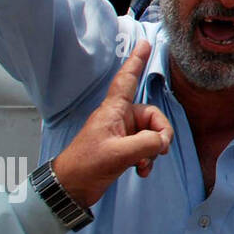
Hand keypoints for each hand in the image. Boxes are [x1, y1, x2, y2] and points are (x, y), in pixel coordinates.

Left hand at [51, 40, 173, 206]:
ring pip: (150, 134)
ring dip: (152, 150)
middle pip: (151, 116)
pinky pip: (144, 147)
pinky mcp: (122, 149)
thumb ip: (146, 144)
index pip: (126, 80)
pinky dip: (147, 158)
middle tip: (159, 149)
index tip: (145, 45)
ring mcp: (121, 134)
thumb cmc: (86, 165)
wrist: (70, 189)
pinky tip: (142, 171)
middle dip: (159, 133)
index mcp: (113, 111)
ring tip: (145, 164)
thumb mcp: (118, 154)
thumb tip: (163, 141)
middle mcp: (119, 119)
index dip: (136, 62)